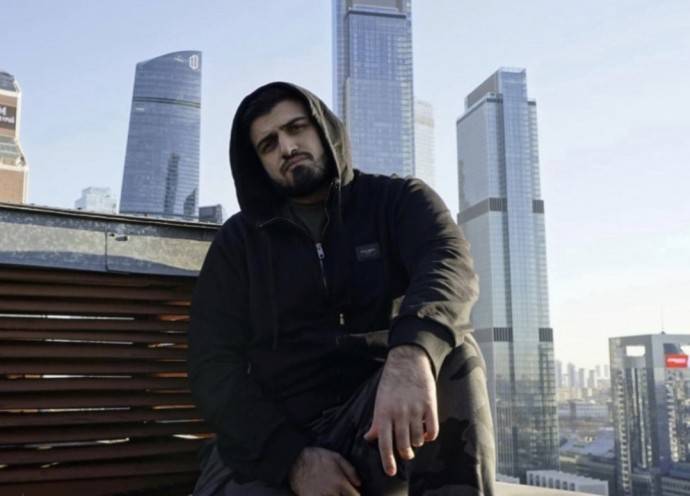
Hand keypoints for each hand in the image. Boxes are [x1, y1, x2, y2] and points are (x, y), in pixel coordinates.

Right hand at [288, 446, 360, 495]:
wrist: (294, 460)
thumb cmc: (316, 457)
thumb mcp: (336, 457)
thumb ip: (351, 470)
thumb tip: (359, 483)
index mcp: (340, 482)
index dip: (355, 495)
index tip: (353, 493)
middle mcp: (332, 493)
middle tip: (340, 490)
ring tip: (330, 491)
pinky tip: (322, 492)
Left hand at [363, 345, 437, 476]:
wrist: (408, 360)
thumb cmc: (391, 381)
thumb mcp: (380, 400)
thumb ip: (377, 421)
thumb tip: (369, 437)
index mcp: (384, 413)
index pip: (384, 443)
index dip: (388, 460)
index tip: (391, 471)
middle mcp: (399, 413)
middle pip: (403, 445)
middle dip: (405, 453)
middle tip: (406, 453)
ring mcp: (415, 410)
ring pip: (418, 439)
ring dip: (417, 443)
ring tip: (415, 438)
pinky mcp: (430, 405)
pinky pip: (432, 429)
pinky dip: (430, 436)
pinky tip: (426, 433)